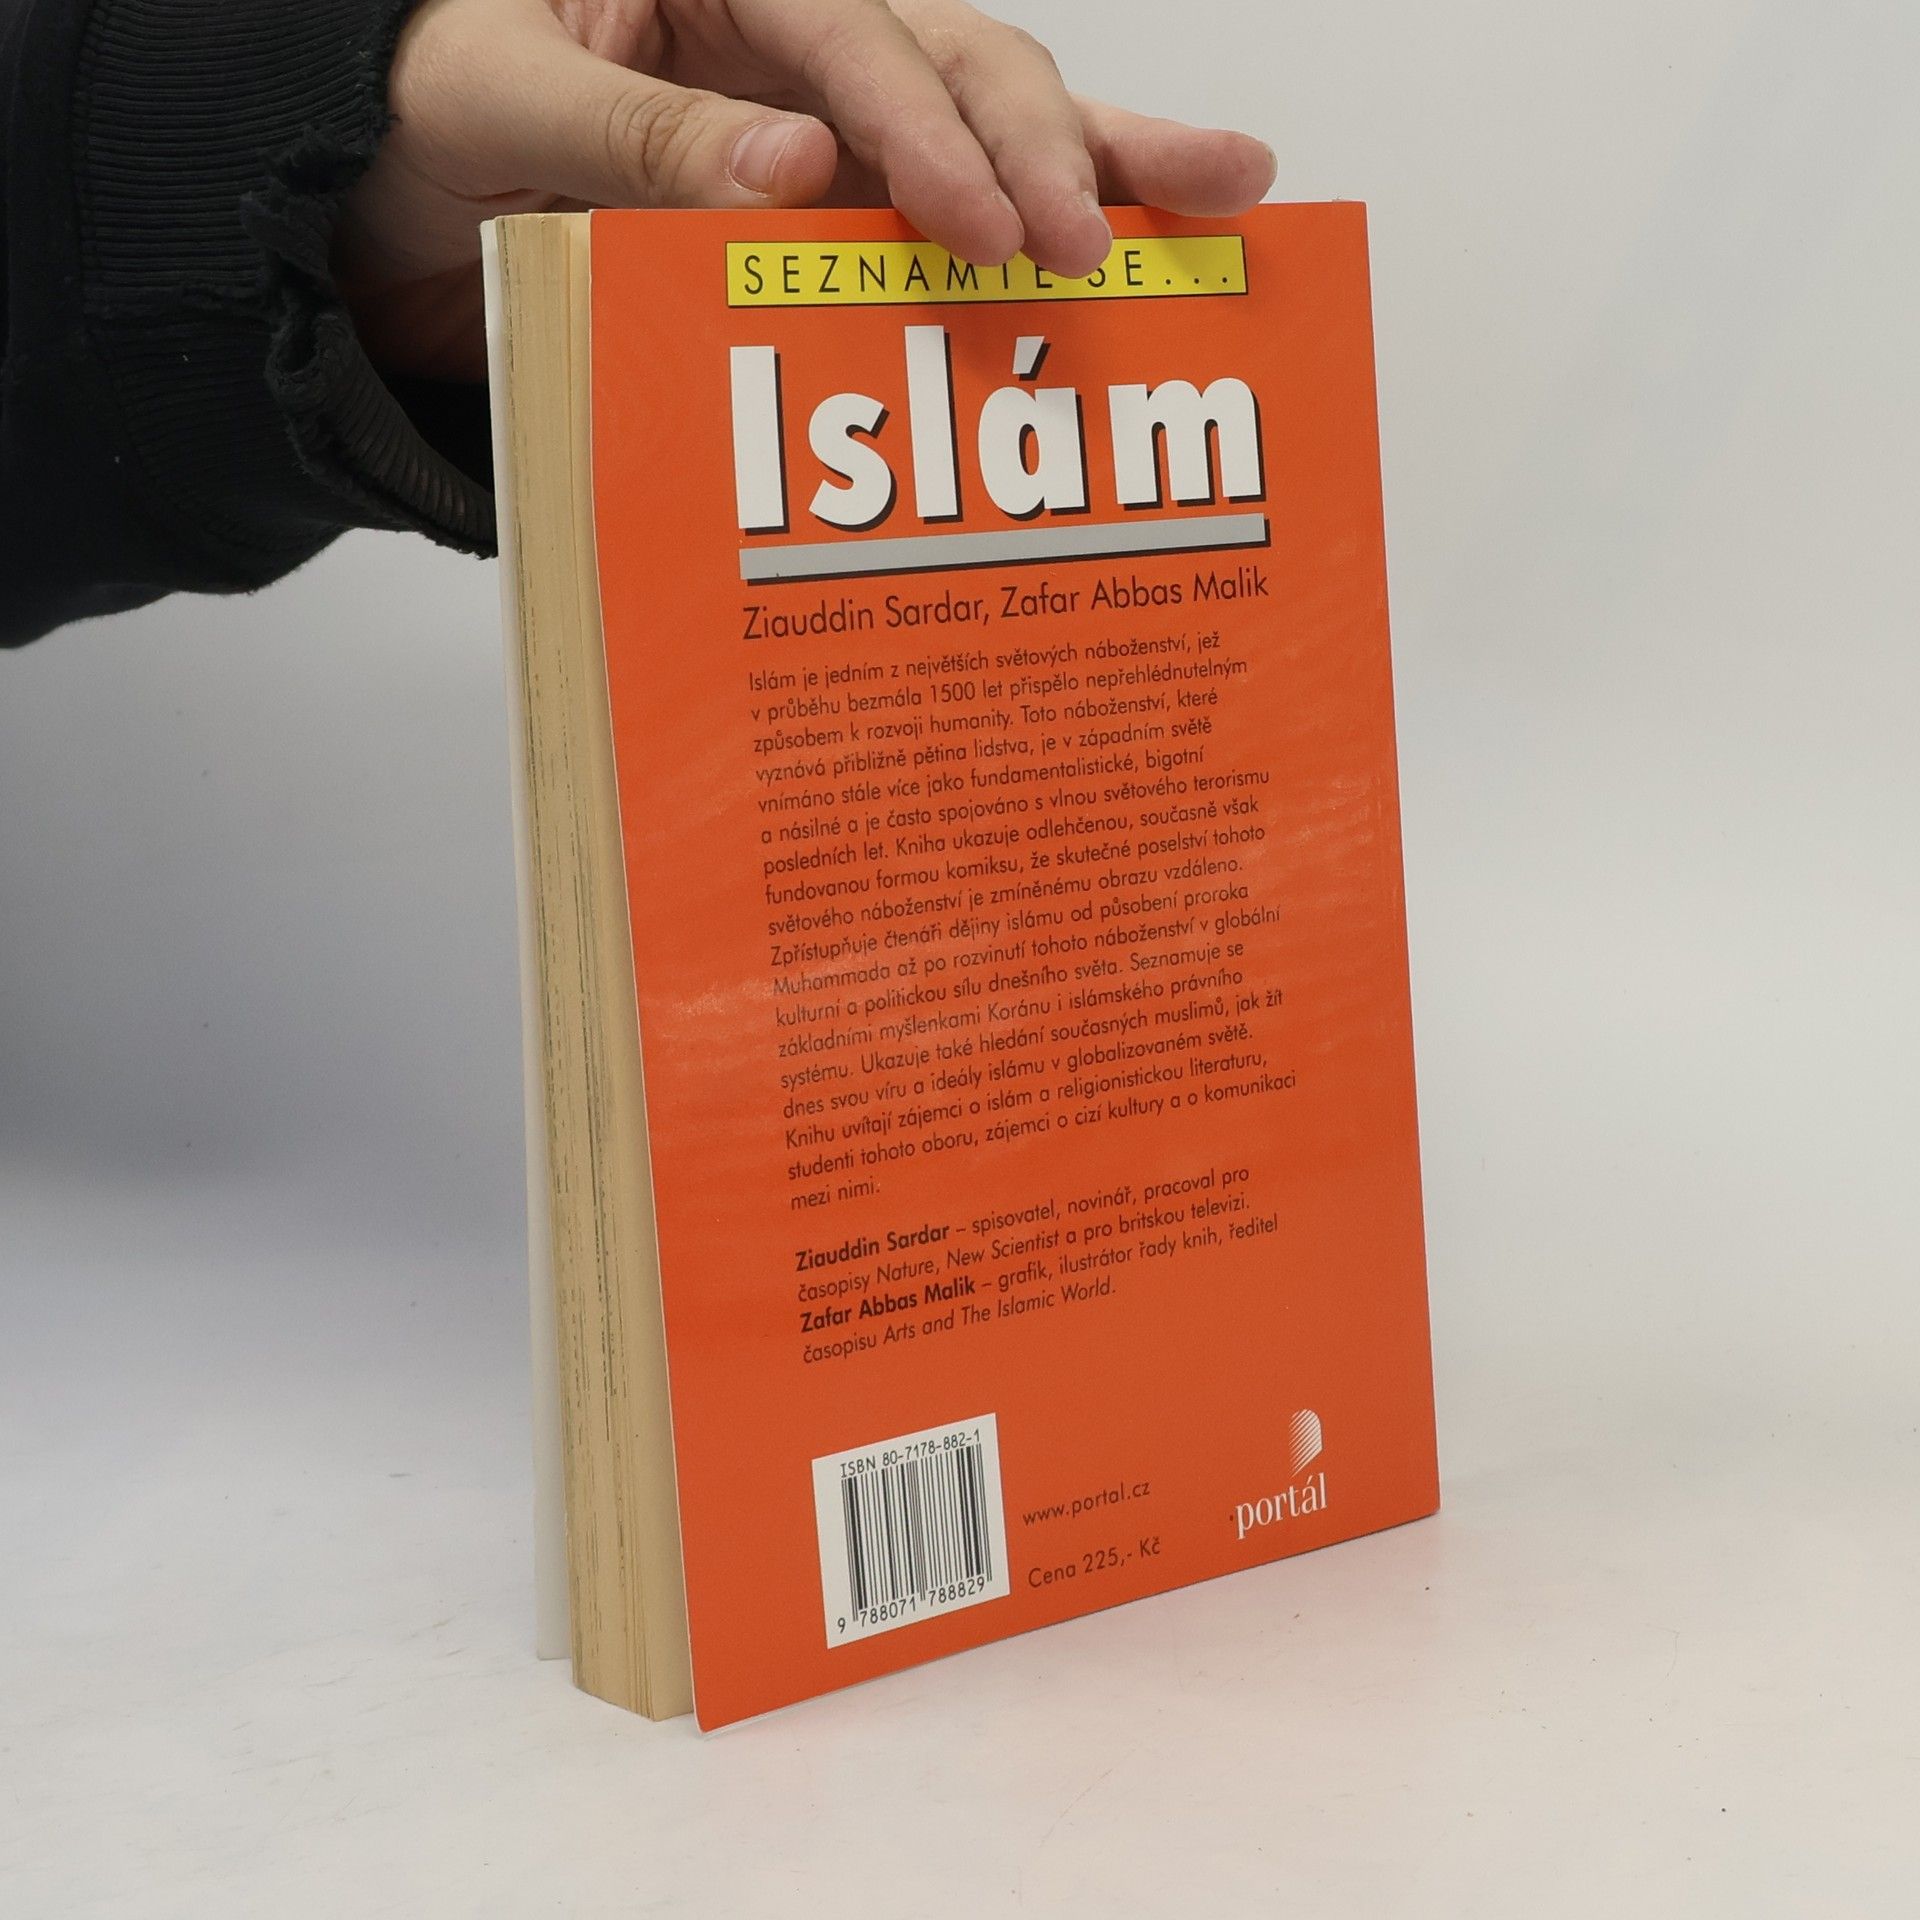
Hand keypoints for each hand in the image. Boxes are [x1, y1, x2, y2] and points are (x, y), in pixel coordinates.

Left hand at [337, 0, 1275, 380]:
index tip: (983, 227)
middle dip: (1045, 149)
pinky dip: (1038, 218)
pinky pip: (949, 199)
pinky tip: (1150, 225)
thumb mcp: (492, 106)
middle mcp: (790, 22)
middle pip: (957, 56)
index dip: (924, 131)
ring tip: (1231, 190)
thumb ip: (633, 137)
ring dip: (1106, 159)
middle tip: (1104, 239)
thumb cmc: (414, 118)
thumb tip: (795, 173)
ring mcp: (825, 101)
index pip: (849, 33)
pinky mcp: (837, 185)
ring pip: (989, 113)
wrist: (383, 201)